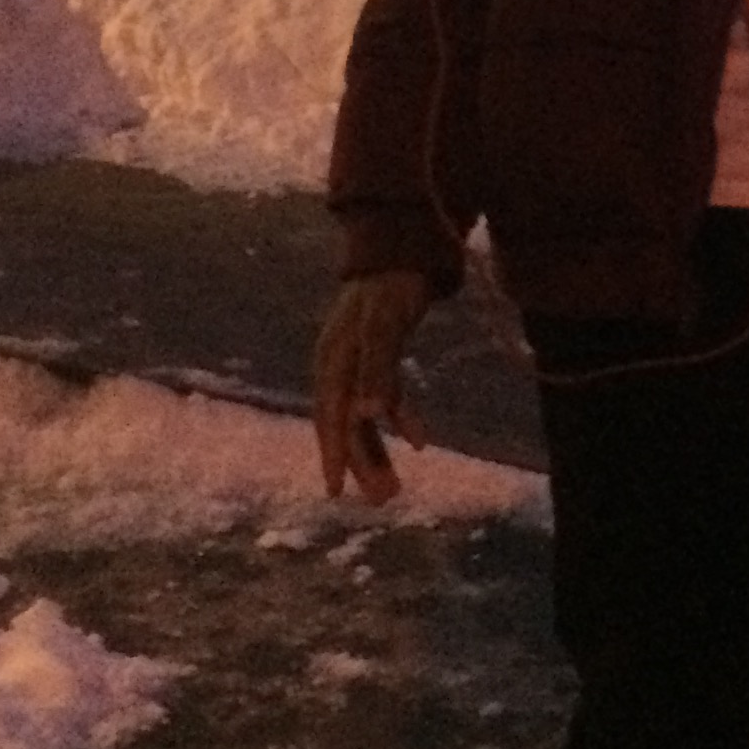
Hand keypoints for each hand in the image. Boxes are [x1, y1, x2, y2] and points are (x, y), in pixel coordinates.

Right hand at [312, 269, 431, 502]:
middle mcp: (339, 364)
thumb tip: (366, 416)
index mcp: (333, 360)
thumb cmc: (392, 288)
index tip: (336, 492)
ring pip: (362, 416)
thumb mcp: (385, 328)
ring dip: (378, 449)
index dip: (334, 453)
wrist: (401, 249)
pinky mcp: (376, 356)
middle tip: (383, 500)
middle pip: (345, 422)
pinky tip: (417, 441)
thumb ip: (377, 371)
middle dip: (361, 462)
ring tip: (393, 487)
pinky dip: (398, 418)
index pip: (331, 417)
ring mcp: (356, 360)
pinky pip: (382, 398)